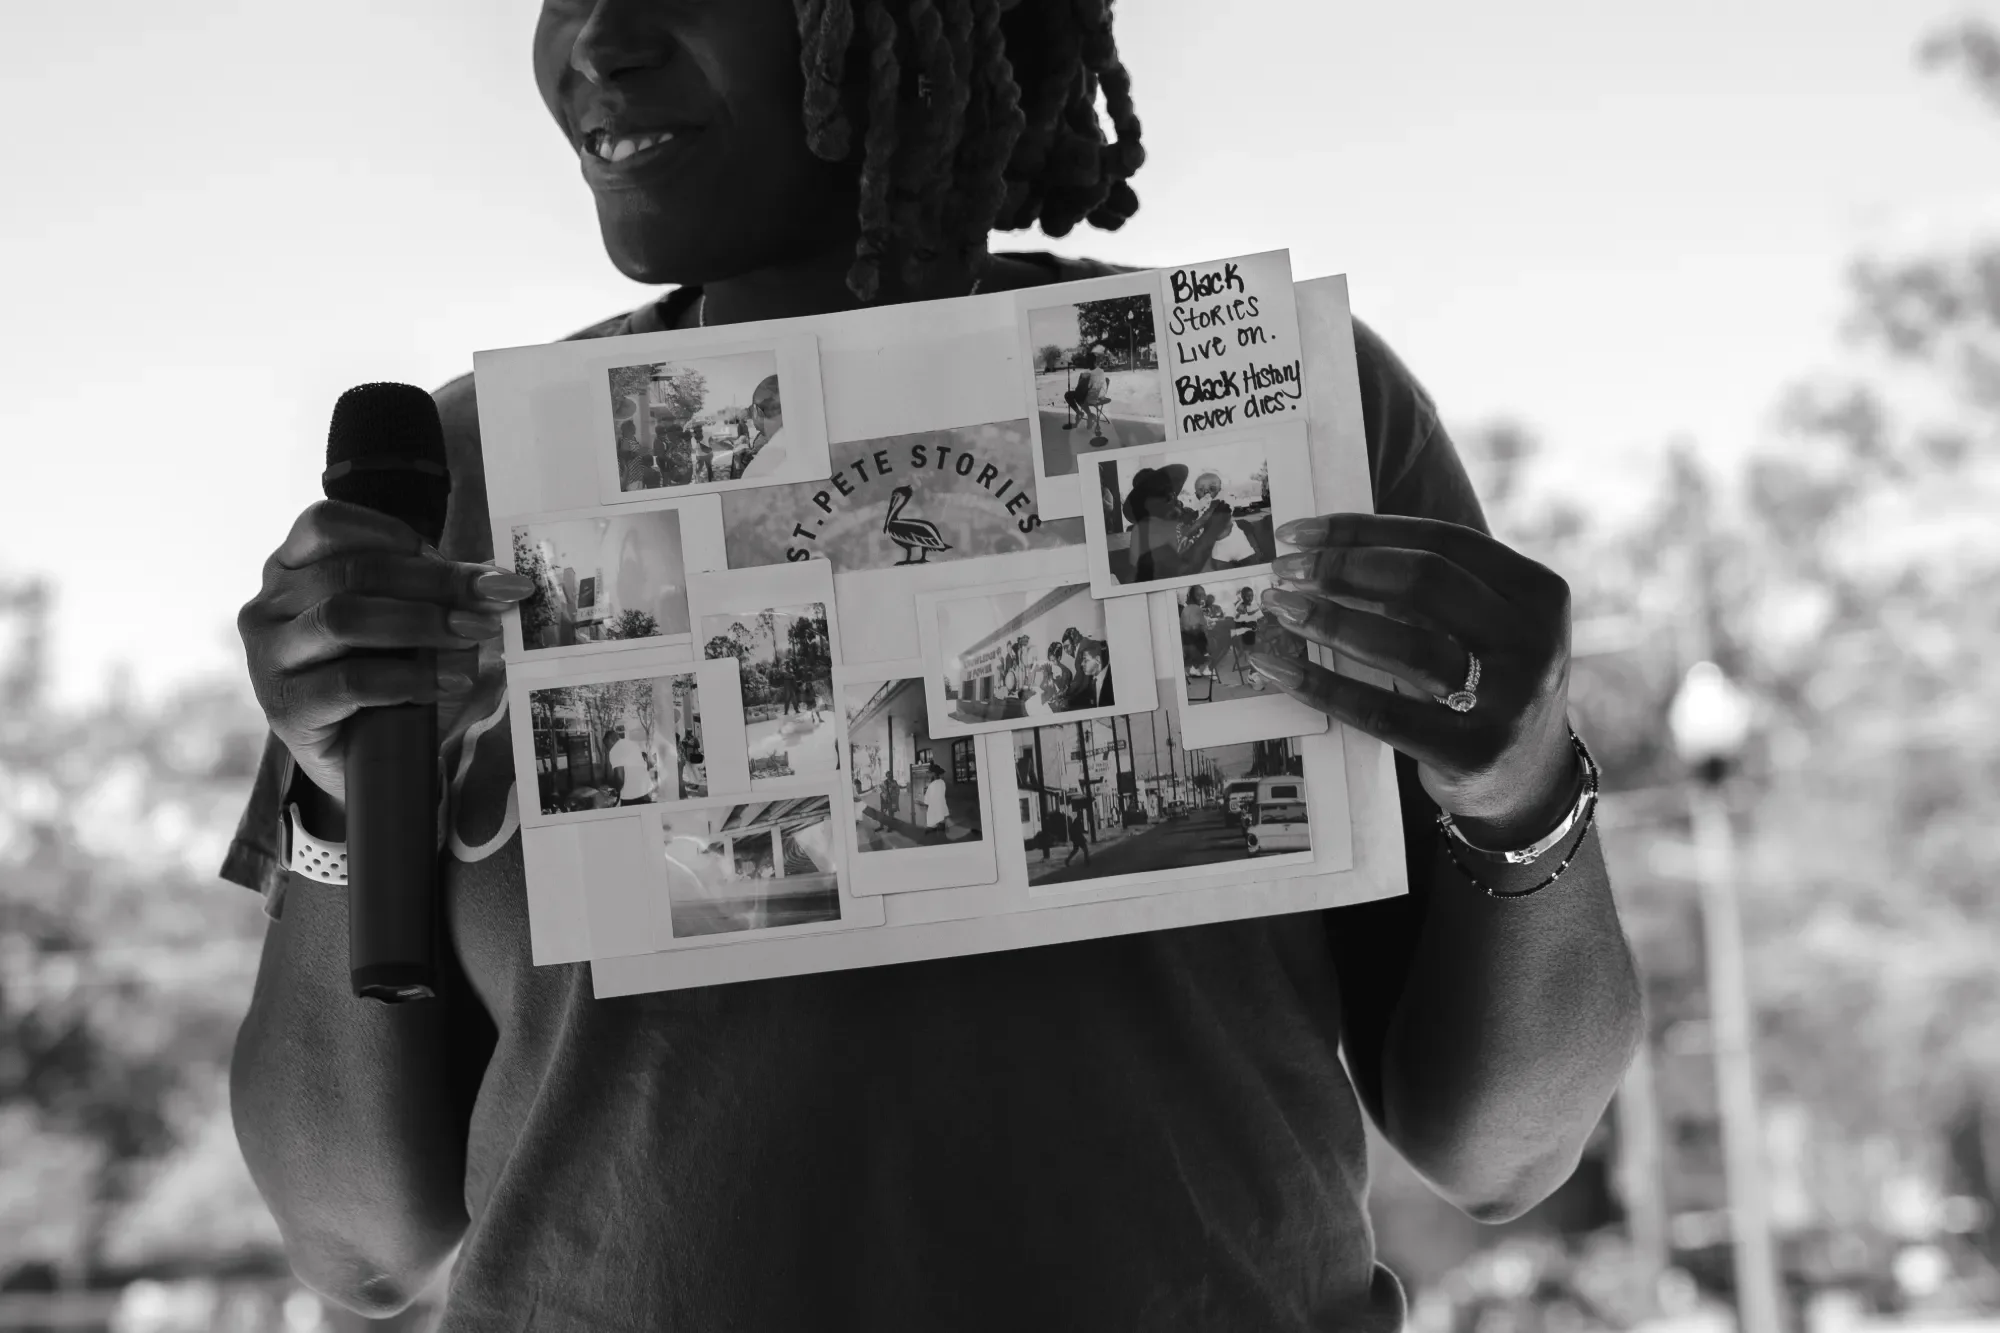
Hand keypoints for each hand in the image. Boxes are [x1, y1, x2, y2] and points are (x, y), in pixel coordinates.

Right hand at [238, 499, 535, 805]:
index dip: (394, 534)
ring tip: (476, 635)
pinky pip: (350, 681)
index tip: (453, 561)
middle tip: (492, 600)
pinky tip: (450, 682)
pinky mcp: (287, 709)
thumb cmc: (386, 682)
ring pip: (345, 617)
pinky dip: (411, 677)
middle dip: (433, 582)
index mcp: (290, 570)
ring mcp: (269, 658)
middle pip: (350, 571)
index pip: (327, 524)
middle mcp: (268, 607)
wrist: (364, 769)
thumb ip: (437, 594)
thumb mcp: (409, 626)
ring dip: (424, 623)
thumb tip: (498, 581)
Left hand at [1249, 514, 1580, 846]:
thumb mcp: (1485, 626)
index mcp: (1538, 592)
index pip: (1443, 541)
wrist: (1528, 781)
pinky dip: (1322, 687)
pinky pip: (1381, 712)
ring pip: (1404, 645)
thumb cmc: (1487, 683)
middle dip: (1342, 568)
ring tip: (1280, 608)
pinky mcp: (1470, 752)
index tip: (1299, 533)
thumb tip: (1325, 552)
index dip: (1363, 531)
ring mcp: (1508, 700)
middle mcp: (1532, 641)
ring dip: (1329, 620)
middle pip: (1424, 581)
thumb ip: (1430, 589)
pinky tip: (1279, 668)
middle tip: (1285, 570)